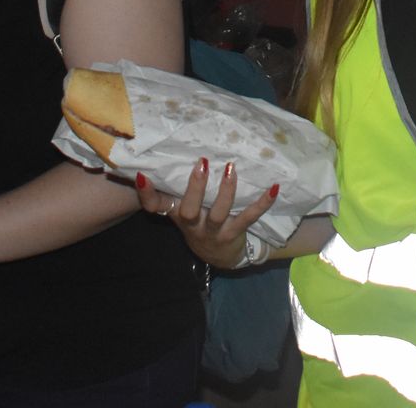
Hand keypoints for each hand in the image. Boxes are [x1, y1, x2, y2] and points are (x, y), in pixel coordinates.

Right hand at [134, 158, 277, 269]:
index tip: (142, 175)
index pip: (156, 206)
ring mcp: (214, 232)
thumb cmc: (199, 223)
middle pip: (189, 211)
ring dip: (226, 191)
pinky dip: (262, 203)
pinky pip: (249, 218)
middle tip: (201, 162)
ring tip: (231, 168)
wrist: (220, 257)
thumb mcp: (181, 210)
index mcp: (177, 215)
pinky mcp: (235, 234)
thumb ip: (172, 190)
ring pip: (219, 213)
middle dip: (195, 188)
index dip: (147, 194)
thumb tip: (159, 158)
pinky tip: (273, 188)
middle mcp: (193, 225)